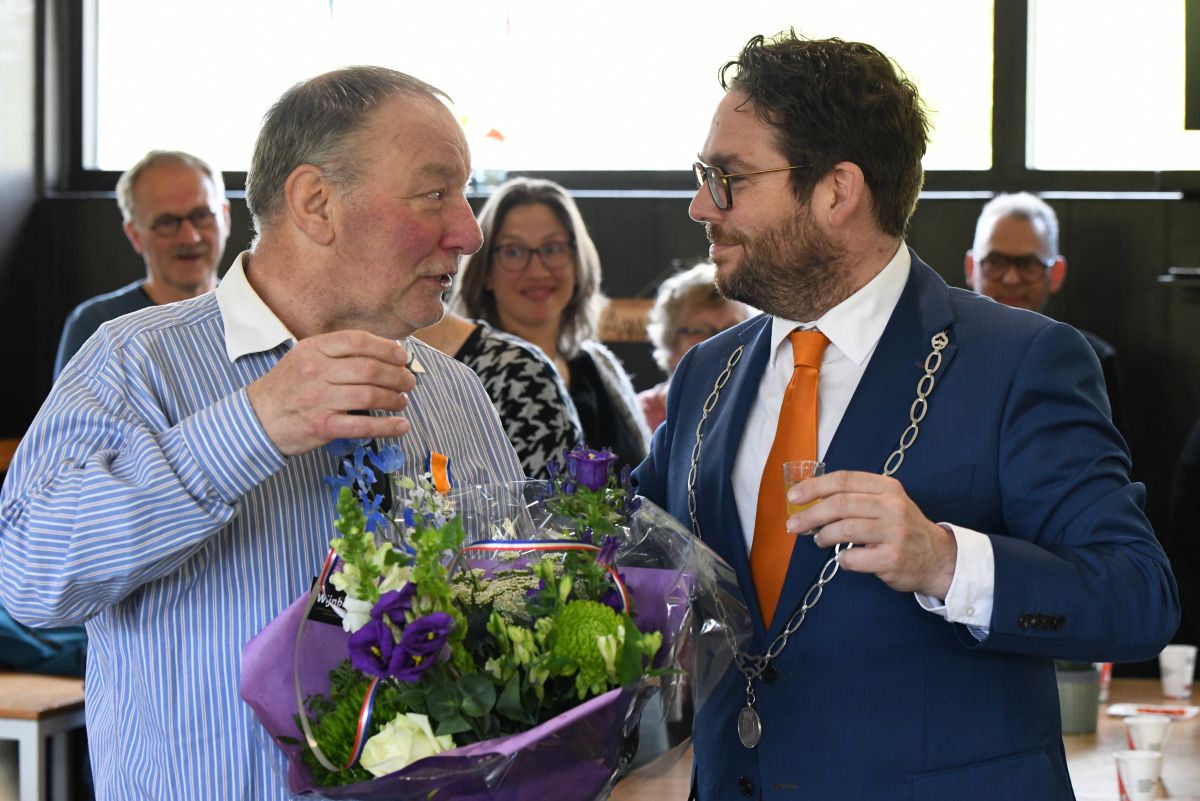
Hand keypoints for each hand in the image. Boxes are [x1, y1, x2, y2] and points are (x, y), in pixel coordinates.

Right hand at [246, 331, 416, 455]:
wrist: (256, 419)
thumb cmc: (286, 387)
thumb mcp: (304, 357)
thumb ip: (336, 352)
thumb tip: (381, 353)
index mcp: (314, 349)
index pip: (359, 341)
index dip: (387, 347)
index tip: (402, 356)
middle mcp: (316, 371)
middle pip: (370, 368)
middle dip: (398, 375)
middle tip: (408, 382)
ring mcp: (319, 399)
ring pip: (370, 395)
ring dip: (394, 398)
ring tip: (402, 400)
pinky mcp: (321, 426)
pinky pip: (362, 425)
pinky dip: (387, 426)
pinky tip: (401, 425)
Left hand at [786, 470, 956, 597]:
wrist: (938, 557)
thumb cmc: (902, 527)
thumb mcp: (886, 502)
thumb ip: (855, 496)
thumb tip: (811, 500)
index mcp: (887, 487)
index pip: (843, 480)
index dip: (814, 487)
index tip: (793, 497)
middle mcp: (892, 507)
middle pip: (840, 504)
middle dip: (810, 515)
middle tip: (793, 525)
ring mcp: (894, 533)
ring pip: (844, 530)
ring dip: (824, 536)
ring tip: (819, 540)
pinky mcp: (892, 559)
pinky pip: (853, 558)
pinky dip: (841, 559)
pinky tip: (843, 558)